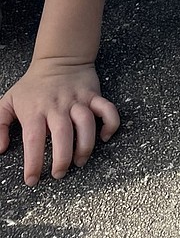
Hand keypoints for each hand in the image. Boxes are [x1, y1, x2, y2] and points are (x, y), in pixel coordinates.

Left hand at [0, 58, 119, 185]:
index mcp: (35, 110)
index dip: (33, 163)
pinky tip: (105, 137)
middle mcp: (57, 106)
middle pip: (63, 135)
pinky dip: (110, 124)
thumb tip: (1, 149)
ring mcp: (77, 100)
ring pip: (86, 124)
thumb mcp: (8, 101)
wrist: (59, 58)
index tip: (32, 179)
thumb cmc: (33, 85)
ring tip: (80, 161)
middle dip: (62, 159)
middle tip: (59, 174)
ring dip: (85, 146)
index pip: (33, 140)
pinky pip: (107, 109)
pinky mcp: (93, 95)